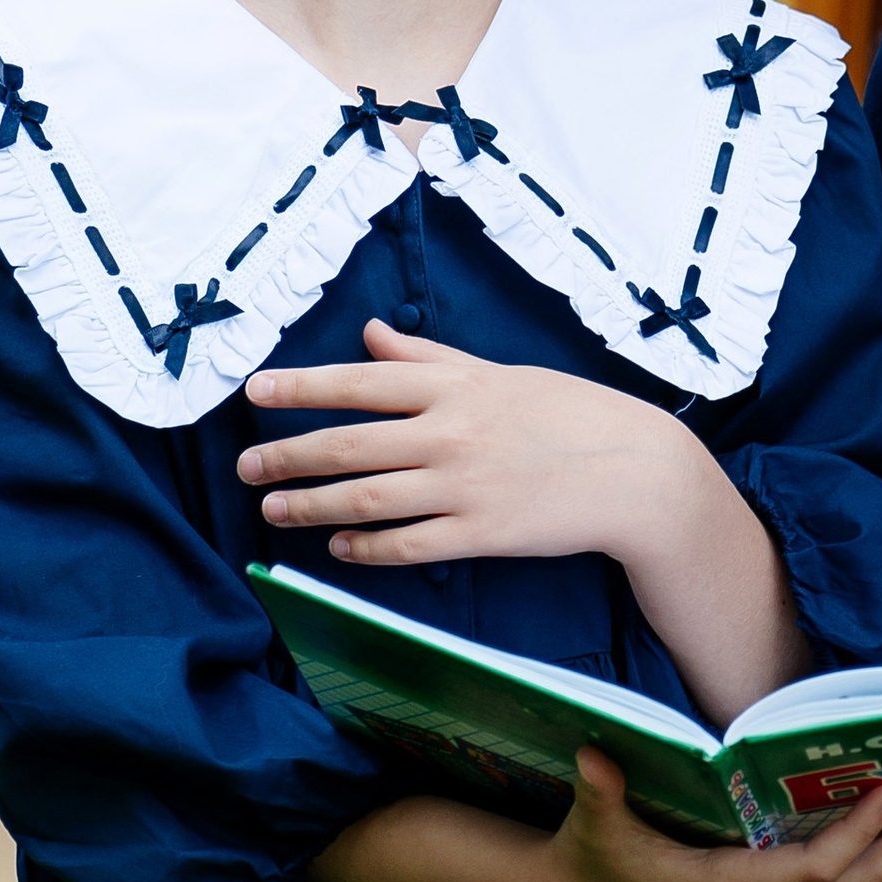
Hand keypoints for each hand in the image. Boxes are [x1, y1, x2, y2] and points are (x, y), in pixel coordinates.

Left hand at [240, 324, 709, 582]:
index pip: (359, 382)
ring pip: (364, 499)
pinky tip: (336, 547)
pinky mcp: (479, 534)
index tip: (255, 391)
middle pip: (347, 445)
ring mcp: (463, 487)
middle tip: (245, 465)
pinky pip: (405, 545)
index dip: (300, 386)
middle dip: (287, 454)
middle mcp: (450, 434)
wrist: (636, 473)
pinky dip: (364, 547)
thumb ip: (429, 358)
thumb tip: (370, 333)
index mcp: (455, 387)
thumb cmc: (569, 415)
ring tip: (272, 508)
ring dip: (309, 505)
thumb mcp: (499, 373)